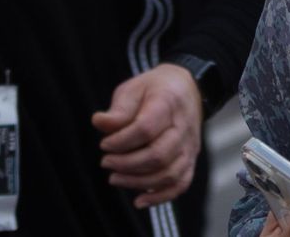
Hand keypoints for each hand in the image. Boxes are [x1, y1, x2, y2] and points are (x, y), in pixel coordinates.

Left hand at [92, 63, 202, 207]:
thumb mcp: (134, 88)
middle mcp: (183, 127)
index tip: (104, 144)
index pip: (146, 128)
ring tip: (115, 178)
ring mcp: (190, 146)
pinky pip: (181, 184)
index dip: (121, 141)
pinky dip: (161, 197)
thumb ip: (119, 109)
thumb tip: (99, 122)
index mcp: (168, 103)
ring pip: (168, 173)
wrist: (187, 88)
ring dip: (138, 182)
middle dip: (127, 164)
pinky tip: (139, 201)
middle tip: (106, 161)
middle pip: (158, 155)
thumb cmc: (155, 89)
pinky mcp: (191, 159)